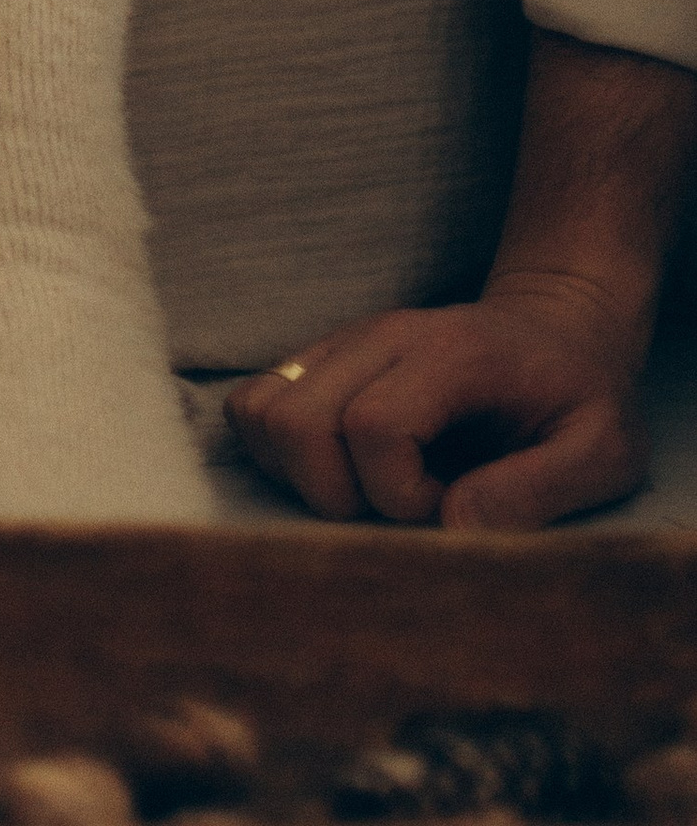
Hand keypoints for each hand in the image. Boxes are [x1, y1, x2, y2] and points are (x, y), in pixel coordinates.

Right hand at [222, 274, 650, 529]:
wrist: (555, 327)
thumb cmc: (581, 396)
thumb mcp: (601, 450)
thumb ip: (538, 490)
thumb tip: (453, 528)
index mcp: (449, 353)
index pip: (373, 425)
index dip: (399, 495)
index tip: (445, 511)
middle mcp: (379, 337)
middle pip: (295, 420)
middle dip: (335, 496)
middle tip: (398, 509)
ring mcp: (340, 344)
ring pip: (257, 411)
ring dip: (300, 476)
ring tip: (371, 492)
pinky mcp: (320, 361)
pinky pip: (254, 405)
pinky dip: (280, 456)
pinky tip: (346, 474)